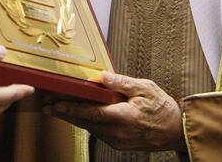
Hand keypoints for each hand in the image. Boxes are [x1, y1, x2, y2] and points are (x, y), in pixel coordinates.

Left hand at [44, 72, 184, 150]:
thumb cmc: (161, 107)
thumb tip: (102, 76)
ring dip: (73, 119)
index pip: (90, 113)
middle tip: (46, 105)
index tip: (54, 104)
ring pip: (89, 128)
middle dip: (64, 114)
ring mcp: (117, 140)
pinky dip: (86, 123)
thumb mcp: (144, 87)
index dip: (70, 109)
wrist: (175, 130)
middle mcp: (117, 132)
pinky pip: (97, 132)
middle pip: (84, 122)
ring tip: (56, 109)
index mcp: (123, 117)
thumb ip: (122, 83)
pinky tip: (78, 116)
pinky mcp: (118, 144)